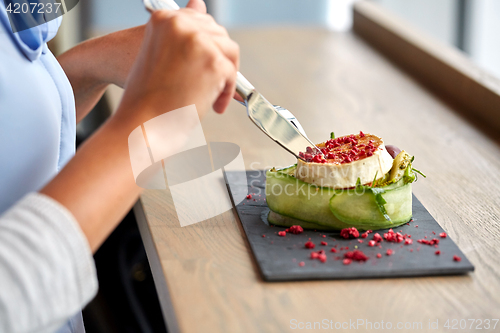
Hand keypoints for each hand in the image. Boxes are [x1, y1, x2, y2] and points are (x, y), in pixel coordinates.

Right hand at [116, 1, 239, 127]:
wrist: (136, 119)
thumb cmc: (143, 92)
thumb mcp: (158, 51)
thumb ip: (181, 30)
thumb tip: (199, 4)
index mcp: (165, 19)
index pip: (201, 22)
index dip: (206, 46)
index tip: (205, 62)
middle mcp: (182, 25)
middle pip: (218, 35)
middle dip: (218, 59)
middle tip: (211, 82)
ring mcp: (198, 42)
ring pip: (229, 51)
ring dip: (224, 74)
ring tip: (211, 94)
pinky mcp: (213, 62)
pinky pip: (232, 73)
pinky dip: (227, 92)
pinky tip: (214, 104)